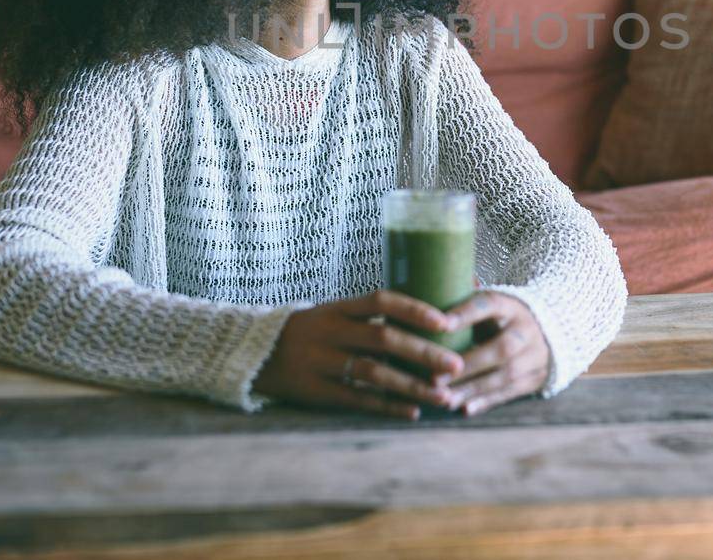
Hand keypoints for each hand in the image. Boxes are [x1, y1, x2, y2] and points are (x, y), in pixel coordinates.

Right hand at [251, 289, 468, 419]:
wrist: (255, 355)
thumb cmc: (310, 333)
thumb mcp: (333, 315)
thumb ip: (370, 316)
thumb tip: (427, 315)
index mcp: (338, 308)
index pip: (381, 300)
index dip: (415, 309)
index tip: (447, 322)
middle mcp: (329, 331)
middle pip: (382, 338)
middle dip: (424, 352)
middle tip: (457, 364)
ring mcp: (320, 361)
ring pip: (373, 372)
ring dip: (412, 385)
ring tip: (444, 396)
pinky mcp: (314, 391)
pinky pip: (356, 399)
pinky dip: (386, 406)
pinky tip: (413, 412)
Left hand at [437, 289, 549, 415]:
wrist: (546, 333)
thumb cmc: (499, 317)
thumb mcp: (488, 304)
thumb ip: (462, 302)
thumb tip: (427, 291)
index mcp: (510, 305)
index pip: (488, 305)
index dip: (466, 314)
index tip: (441, 324)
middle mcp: (526, 330)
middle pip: (501, 349)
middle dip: (468, 365)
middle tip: (435, 378)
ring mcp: (535, 356)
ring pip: (505, 375)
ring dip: (472, 389)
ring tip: (445, 399)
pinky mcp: (535, 378)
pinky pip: (510, 392)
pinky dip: (486, 401)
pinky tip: (464, 409)